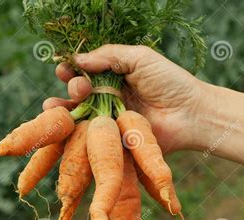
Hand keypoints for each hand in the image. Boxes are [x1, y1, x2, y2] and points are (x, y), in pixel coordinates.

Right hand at [44, 44, 206, 151]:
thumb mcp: (139, 57)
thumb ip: (109, 55)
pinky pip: (91, 137)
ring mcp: (112, 120)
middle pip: (80, 93)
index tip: (64, 68)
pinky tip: (63, 127)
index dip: (72, 69)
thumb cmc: (170, 82)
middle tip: (78, 87)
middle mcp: (111, 98)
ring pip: (80, 115)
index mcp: (116, 76)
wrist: (191, 114)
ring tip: (52, 106)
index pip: (86, 71)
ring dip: (63, 110)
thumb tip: (78, 59)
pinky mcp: (115, 140)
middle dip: (71, 87)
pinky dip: (75, 133)